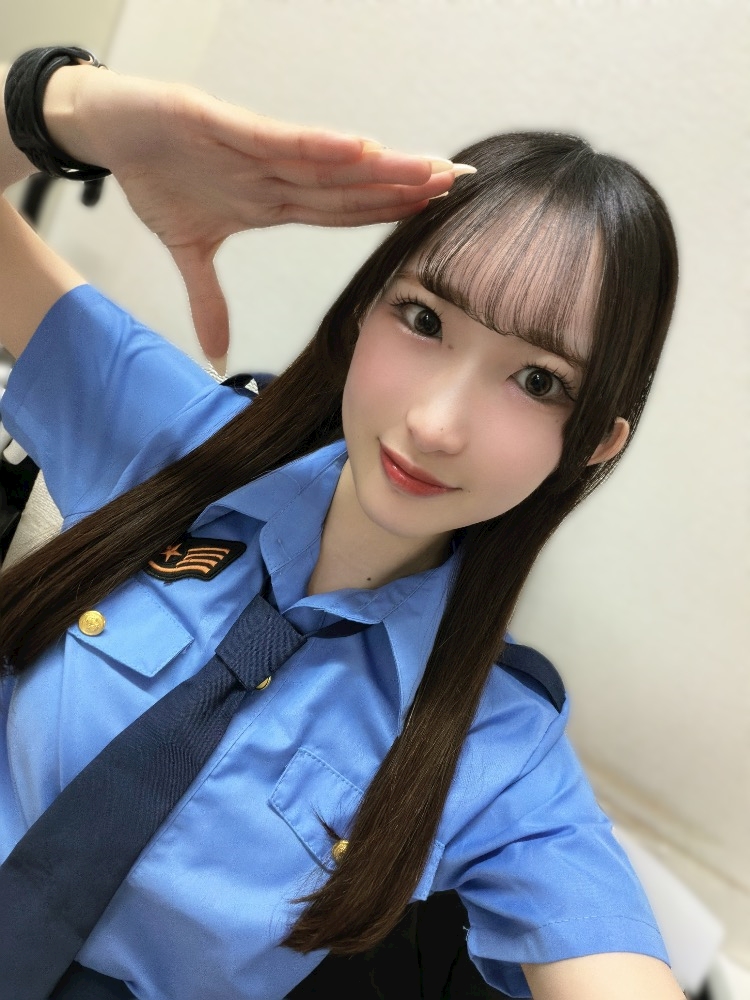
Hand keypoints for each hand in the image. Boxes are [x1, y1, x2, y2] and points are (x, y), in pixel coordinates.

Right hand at [57, 68, 462, 363]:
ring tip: (429, 169)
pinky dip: (316, 146)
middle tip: (460, 186)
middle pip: (350, 184)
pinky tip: (361, 150)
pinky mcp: (218, 123)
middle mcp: (274, 172)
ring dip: (378, 166)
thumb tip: (216, 357)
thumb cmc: (155, 177)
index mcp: (273, 200)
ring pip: (326, 160)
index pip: (343, 209)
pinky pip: (275, 139)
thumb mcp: (186, 251)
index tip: (435, 215)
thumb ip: (209, 300)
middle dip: (405, 186)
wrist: (106, 131)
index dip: (388, 212)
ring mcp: (251, 147)